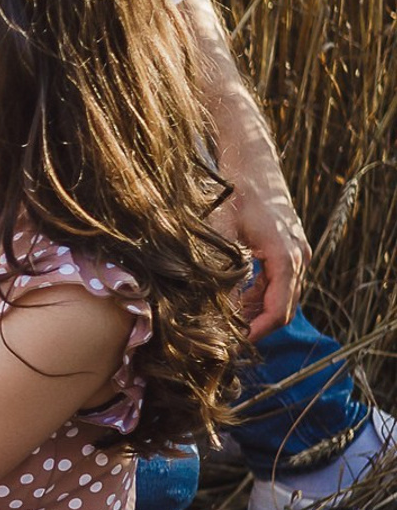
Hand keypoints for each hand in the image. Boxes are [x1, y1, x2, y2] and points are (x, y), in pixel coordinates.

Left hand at [217, 171, 310, 339]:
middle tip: (226, 338)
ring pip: (280, 296)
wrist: (251, 166)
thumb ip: (218, 272)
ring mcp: (296, 253)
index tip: (234, 343)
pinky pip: (276, 283)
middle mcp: (298, 257)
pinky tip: (231, 297)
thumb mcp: (219, 235)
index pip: (279, 309)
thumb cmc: (234, 195)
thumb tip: (211, 309)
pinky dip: (256, 294)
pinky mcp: (288, 250)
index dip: (257, 331)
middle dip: (256, 325)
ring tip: (224, 318)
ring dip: (254, 310)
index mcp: (286, 255)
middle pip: (283, 307)